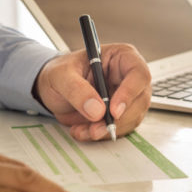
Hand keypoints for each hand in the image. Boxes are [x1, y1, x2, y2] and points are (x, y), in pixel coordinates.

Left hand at [35, 43, 151, 140]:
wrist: (52, 89)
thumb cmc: (60, 73)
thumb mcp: (61, 75)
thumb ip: (77, 89)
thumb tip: (96, 109)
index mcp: (121, 57)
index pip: (138, 74)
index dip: (129, 93)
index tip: (113, 111)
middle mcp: (129, 77)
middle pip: (140, 100)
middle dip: (119, 119)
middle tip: (96, 128)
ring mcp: (127, 97)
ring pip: (132, 118)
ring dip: (109, 130)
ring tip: (84, 130)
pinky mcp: (121, 114)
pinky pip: (121, 128)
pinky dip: (104, 134)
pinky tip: (85, 131)